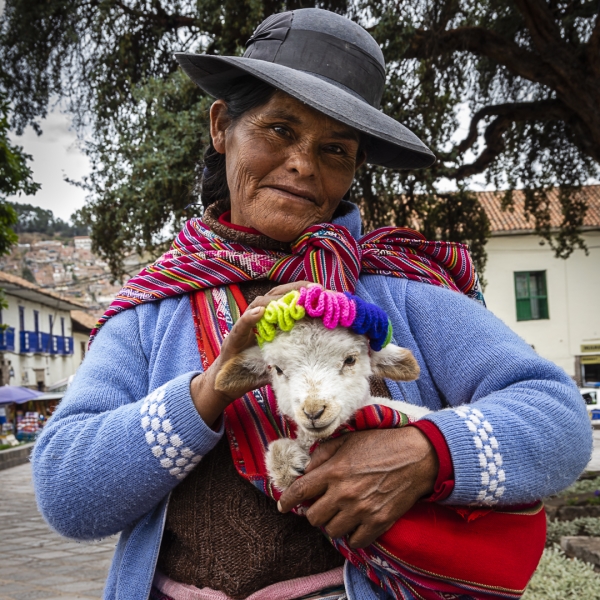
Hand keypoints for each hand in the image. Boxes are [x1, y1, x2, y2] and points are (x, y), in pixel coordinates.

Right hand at [190, 281, 318, 424]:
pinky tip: (261, 312)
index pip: (288, 298)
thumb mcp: (281, 360)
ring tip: (295, 297)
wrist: (226, 383)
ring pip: (260, 304)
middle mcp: (257, 318)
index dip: (305, 293)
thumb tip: (322, 357)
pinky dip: (251, 318)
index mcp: (270, 320)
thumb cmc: (254, 370)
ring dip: (278, 299)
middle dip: (297, 290)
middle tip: (315, 288)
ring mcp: (244, 326)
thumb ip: (296, 354)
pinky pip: (242, 325)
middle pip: (276, 295)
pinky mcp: (233, 338)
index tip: (324, 291)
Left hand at [277, 427, 437, 547]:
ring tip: (340, 513)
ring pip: (331, 531)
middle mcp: (344, 493)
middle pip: (313, 517)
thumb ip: (324, 454)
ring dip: (332, 523)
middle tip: (321, 505)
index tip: (282, 506)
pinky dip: (352, 535)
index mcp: (335, 471)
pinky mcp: (378, 522)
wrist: (416, 456)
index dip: (287, 500)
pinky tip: (355, 524)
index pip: (301, 490)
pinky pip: (355, 541)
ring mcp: (361, 510)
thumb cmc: (381, 444)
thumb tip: (307, 470)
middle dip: (313, 512)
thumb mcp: (348, 440)